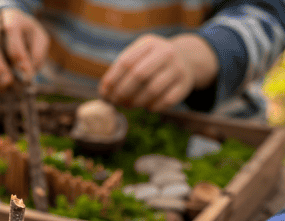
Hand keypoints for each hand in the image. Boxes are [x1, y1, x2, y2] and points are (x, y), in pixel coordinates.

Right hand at [0, 9, 49, 91]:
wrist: (9, 37)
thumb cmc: (26, 39)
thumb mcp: (39, 40)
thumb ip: (37, 54)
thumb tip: (26, 73)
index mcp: (9, 20)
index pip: (11, 35)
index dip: (19, 57)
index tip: (27, 74)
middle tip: (8, 82)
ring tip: (7, 88)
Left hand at [99, 33, 217, 110]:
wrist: (185, 60)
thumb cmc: (152, 62)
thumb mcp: (138, 56)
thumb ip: (121, 70)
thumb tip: (103, 93)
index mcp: (150, 44)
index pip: (126, 62)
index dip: (112, 80)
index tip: (104, 93)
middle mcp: (166, 53)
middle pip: (139, 75)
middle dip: (123, 92)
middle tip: (116, 102)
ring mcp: (177, 68)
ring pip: (152, 90)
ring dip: (136, 102)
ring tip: (129, 105)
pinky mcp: (184, 85)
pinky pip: (165, 101)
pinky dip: (152, 107)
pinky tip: (146, 106)